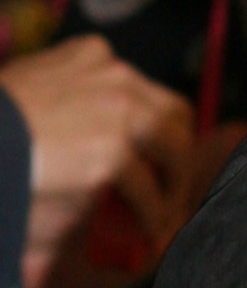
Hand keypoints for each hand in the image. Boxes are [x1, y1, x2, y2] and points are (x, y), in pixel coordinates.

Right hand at [0, 36, 195, 287]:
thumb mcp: (31, 86)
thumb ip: (67, 96)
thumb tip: (89, 129)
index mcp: (91, 55)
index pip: (144, 89)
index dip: (154, 126)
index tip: (152, 153)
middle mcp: (114, 75)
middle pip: (174, 117)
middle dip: (174, 156)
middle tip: (167, 189)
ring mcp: (117, 113)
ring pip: (173, 153)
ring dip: (170, 188)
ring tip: (160, 216)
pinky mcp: (111, 155)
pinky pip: (149, 193)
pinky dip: (152, 215)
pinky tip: (144, 232)